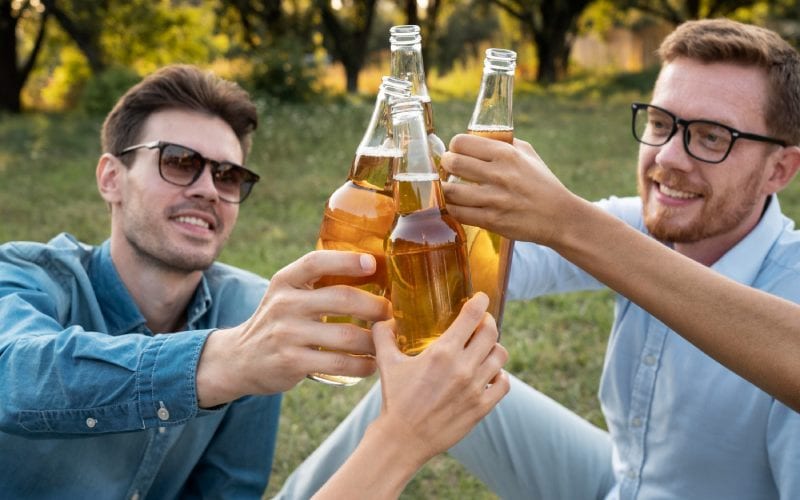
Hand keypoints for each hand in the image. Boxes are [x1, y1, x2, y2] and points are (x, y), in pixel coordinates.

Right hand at [197, 250, 390, 405]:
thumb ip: (318, 282)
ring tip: (387, 341)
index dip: (346, 260)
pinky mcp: (291, 362)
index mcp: (285, 281)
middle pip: (341, 298)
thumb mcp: (288, 294)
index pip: (316, 262)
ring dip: (374, 340)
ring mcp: (287, 334)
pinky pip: (339, 363)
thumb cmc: (279, 321)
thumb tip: (373, 270)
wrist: (240, 358)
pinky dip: (363, 365)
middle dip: (375, 306)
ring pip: (346, 335)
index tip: (372, 263)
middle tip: (391, 313)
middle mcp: (284, 304)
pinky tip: (372, 364)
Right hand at [369, 292, 509, 465]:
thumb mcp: (386, 363)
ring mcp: (475, 388)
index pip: (471, 316)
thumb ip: (384, 336)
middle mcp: (463, 367)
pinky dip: (499, 375)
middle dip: (487, 323)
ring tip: (484, 350)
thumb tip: (384, 319)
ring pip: (500, 356)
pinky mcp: (482, 407)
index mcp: (442, 352)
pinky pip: (504, 383)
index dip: (480, 302)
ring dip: (494, 348)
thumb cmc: (395, 399)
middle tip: (481, 323)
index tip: (481, 298)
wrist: (403, 439)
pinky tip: (488, 375)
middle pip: (491, 332)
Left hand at [441, 133, 577, 245]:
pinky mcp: (491, 220)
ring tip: (449, 187)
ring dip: (445, 189)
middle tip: (449, 169)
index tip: (456, 152)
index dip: (454, 146)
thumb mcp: (528, 154)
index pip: (462, 142)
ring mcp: (494, 199)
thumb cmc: (542, 183)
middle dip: (446, 165)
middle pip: (452, 163)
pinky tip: (457, 204)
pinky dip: (453, 208)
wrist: (559, 217)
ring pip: (450, 191)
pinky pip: (458, 213)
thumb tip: (478, 138)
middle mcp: (498, 174)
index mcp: (506, 154)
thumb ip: (503, 143)